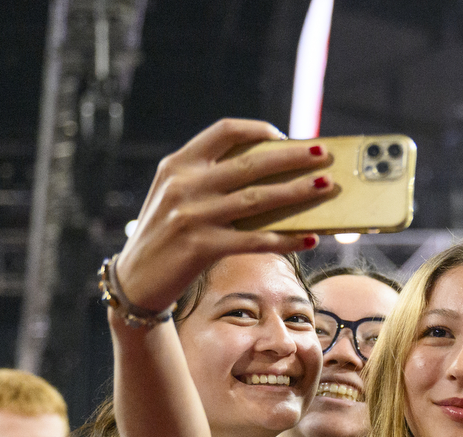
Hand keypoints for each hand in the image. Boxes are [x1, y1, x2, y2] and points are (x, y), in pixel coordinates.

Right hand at [113, 119, 338, 312]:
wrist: (136, 280)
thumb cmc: (168, 235)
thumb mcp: (178, 197)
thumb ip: (212, 182)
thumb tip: (276, 180)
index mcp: (178, 164)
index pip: (224, 132)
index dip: (259, 130)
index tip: (285, 136)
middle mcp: (184, 185)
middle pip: (250, 164)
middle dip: (292, 158)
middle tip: (324, 155)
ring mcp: (191, 216)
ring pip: (258, 199)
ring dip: (298, 192)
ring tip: (326, 187)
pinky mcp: (200, 248)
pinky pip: (254, 241)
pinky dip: (285, 240)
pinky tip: (309, 239)